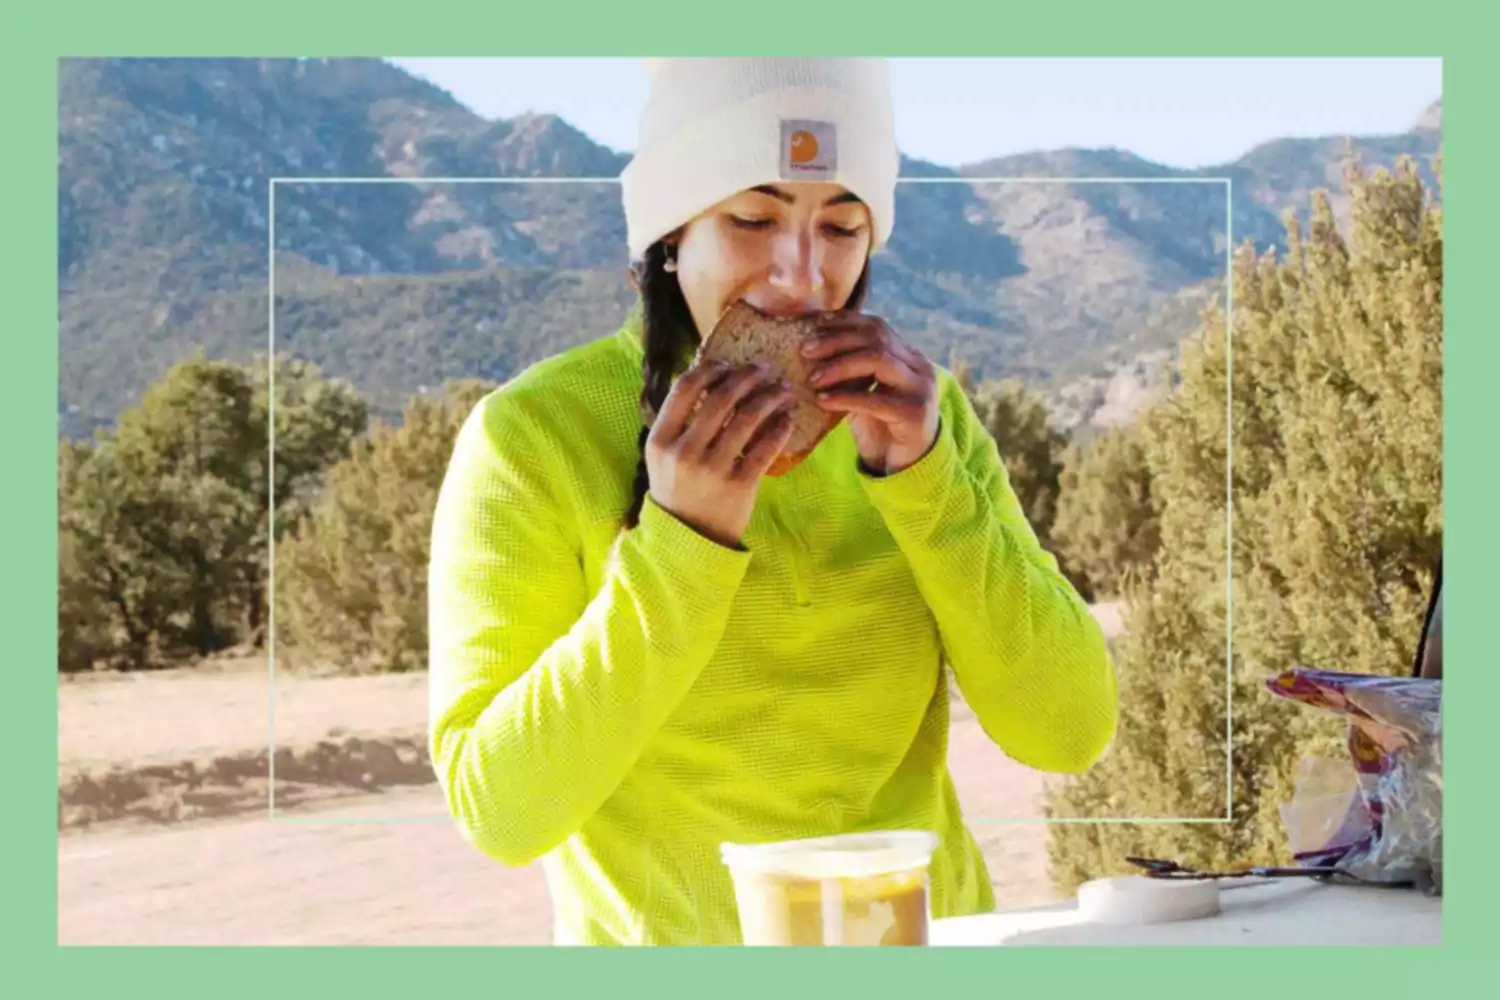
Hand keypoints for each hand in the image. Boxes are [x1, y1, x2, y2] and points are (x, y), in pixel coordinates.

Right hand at [646, 359, 795, 547]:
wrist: (689, 538)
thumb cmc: (679, 487)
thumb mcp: (664, 454)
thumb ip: (677, 419)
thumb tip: (706, 372)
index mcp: (661, 439)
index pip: (685, 387)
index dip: (710, 368)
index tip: (728, 362)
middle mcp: (684, 452)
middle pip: (721, 396)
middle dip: (748, 375)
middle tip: (765, 368)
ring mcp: (713, 469)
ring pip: (748, 417)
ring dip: (770, 396)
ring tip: (782, 389)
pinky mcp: (740, 485)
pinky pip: (767, 446)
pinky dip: (781, 426)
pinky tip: (787, 418)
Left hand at [802, 313, 939, 475]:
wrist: (905, 465)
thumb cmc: (880, 427)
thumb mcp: (867, 391)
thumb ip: (854, 369)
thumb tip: (813, 346)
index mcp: (909, 357)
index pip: (878, 327)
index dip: (846, 322)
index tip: (816, 323)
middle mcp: (919, 368)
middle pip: (876, 339)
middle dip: (837, 341)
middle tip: (805, 351)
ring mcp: (920, 389)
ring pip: (877, 360)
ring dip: (839, 366)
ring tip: (812, 378)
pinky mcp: (913, 414)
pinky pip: (873, 399)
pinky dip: (844, 397)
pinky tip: (822, 401)